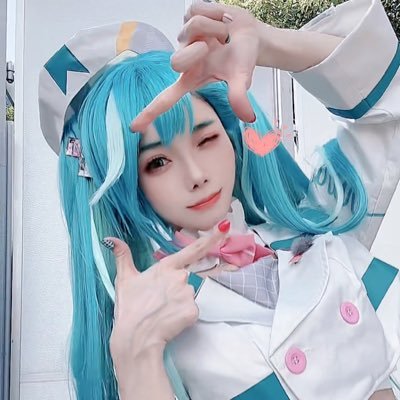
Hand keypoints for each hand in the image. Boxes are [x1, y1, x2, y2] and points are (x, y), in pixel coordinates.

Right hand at [108, 221, 229, 369]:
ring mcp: (189, 294)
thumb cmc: (129, 308)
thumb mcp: (124, 279)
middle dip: (176, 288)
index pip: (194, 249)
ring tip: (162, 311)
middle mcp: (181, 277)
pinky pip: (192, 310)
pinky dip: (183, 315)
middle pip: (187, 278)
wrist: (135, 339)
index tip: (225, 227)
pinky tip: (169, 319)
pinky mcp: (194, 311)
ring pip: (189, 294)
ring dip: (179, 301)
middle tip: (158, 301)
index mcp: (167, 267)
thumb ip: (122, 256)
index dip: (212, 238)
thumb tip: (111, 238)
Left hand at [130, 1, 260, 131]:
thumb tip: (248, 117)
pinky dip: (216, 12)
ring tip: (225, 34)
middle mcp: (184, 61)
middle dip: (199, 52)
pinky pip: (197, 9)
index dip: (150, 113)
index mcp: (192, 79)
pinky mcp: (188, 16)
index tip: (134, 128)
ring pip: (193, 27)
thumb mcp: (241, 79)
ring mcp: (185, 38)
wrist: (251, 35)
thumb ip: (239, 97)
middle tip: (217, 47)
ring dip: (216, 28)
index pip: (166, 99)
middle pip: (176, 62)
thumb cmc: (242, 59)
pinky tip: (222, 19)